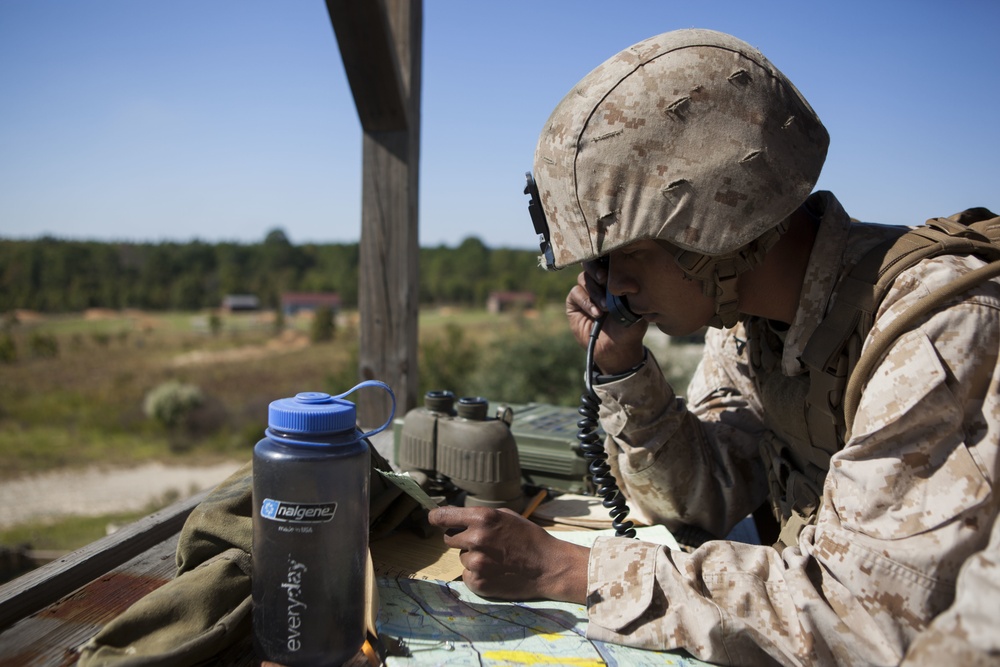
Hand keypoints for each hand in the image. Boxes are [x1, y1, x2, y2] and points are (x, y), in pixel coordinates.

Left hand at [427, 506, 588, 603]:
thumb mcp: (505, 516)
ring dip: (473, 557)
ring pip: (461, 558)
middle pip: (449, 538)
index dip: (436, 518)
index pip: (443, 517)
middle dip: (461, 539)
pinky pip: (467, 575)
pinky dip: (478, 574)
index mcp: (482, 518)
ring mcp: (476, 563)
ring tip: (496, 559)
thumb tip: (451, 517)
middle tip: (482, 543)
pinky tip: (496, 571)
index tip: (433, 519)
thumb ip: (478, 516)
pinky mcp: (478, 583)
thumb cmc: (529, 538)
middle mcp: (476, 539)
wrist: (548, 567)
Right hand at [566, 263, 647, 374]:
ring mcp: (585, 290)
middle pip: (591, 263)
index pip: (608, 260)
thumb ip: (631, 295)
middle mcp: (598, 280)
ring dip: (595, 291)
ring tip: (606, 307)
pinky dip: (587, 302)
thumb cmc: (629, 327)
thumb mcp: (636, 310)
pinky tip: (597, 314)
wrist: (616, 349)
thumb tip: (629, 281)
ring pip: (584, 278)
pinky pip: (576, 293)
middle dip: (597, 269)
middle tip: (605, 278)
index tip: (614, 265)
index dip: (609, 258)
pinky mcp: (574, 302)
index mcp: (614, 277)